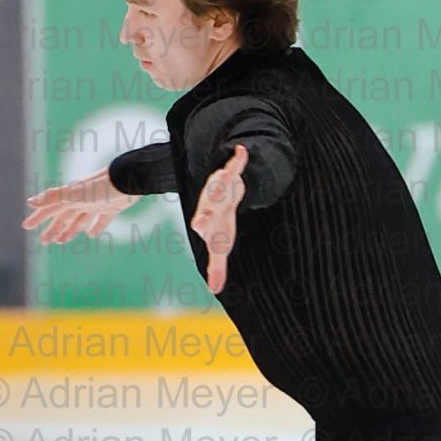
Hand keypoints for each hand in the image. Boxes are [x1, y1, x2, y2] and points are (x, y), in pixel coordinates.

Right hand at [23, 169, 138, 244]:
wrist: (129, 180)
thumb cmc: (101, 186)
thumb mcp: (75, 194)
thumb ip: (53, 197)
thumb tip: (29, 201)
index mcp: (71, 197)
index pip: (50, 209)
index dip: (38, 217)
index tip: (26, 226)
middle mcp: (81, 200)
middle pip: (63, 217)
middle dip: (52, 228)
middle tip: (43, 241)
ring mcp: (97, 204)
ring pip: (79, 220)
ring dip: (70, 230)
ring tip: (61, 241)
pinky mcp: (112, 208)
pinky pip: (101, 220)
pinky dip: (96, 227)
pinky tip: (92, 235)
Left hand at [190, 142, 246, 295]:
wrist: (220, 192)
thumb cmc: (220, 221)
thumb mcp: (219, 243)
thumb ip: (217, 266)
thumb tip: (216, 290)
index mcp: (209, 220)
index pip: (207, 225)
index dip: (204, 226)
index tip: (199, 228)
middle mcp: (211, 205)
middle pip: (210, 208)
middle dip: (208, 211)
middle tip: (202, 218)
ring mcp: (219, 188)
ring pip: (220, 185)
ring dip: (223, 179)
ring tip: (225, 173)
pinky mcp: (229, 174)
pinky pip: (235, 166)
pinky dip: (238, 159)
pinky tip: (241, 150)